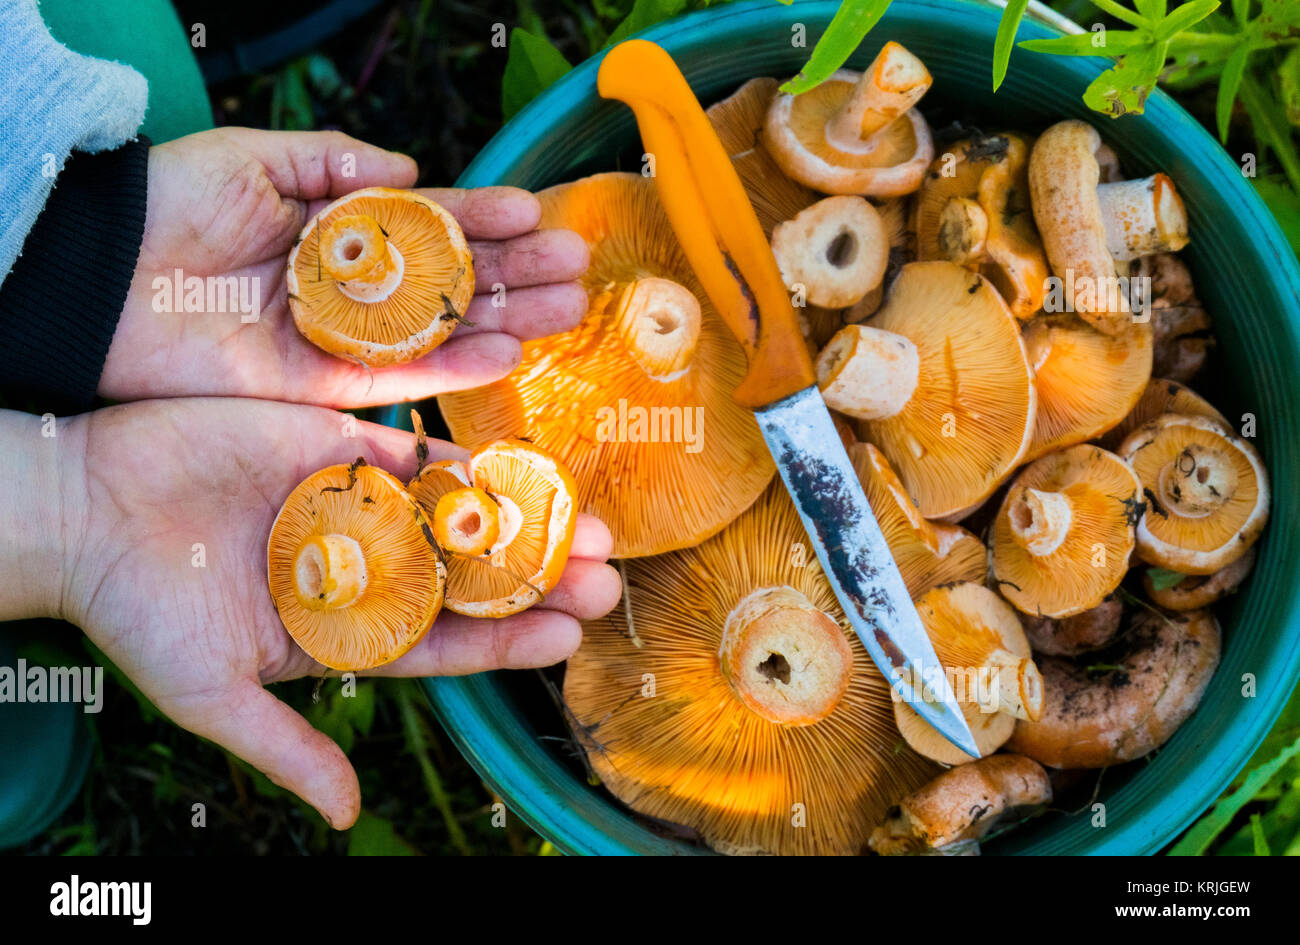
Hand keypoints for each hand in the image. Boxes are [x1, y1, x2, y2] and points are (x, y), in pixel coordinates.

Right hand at [44, 398, 619, 827]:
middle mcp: (367, 569)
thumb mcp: (214, 692)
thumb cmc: (140, 609)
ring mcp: (360, 508)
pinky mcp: (342, 450)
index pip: (444, 643)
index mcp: (346, 630)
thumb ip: (286, 747)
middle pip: (471, 579)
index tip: (563, 639)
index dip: (503, 642)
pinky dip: (468, 462)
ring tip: (590, 525)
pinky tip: (522, 467)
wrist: (84, 510)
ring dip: (525, 519)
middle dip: (536, 579)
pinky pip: (418, 455)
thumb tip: (346, 816)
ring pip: (462, 517)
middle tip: (605, 579)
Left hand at [100, 128, 589, 406]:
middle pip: (450, 282)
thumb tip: (413, 170)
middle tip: (576, 270)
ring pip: (441, 333)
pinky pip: (400, 380)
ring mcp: (341, 338)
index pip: (430, 224)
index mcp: (339, 227)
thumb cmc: (170, 205)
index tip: (537, 212)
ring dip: (505, 323)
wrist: (102, 278)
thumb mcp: (253, 158)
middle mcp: (352, 287)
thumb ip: (334, 161)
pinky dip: (453, 371)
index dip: (485, 218)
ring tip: (565, 313)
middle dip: (516, 274)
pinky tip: (506, 356)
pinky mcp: (320, 384)